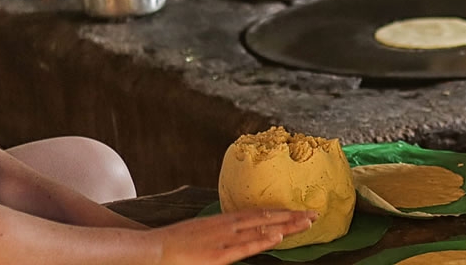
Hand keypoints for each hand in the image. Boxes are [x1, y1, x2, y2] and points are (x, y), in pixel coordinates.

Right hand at [143, 209, 315, 264]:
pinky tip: (278, 237)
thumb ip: (221, 233)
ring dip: (285, 225)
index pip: (258, 214)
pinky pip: (244, 246)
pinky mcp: (217, 254)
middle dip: (291, 217)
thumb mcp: (202, 234)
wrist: (151, 249)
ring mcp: (223, 239)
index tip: (299, 211)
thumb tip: (236, 232)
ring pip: (260, 228)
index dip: (280, 212)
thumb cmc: (174, 245)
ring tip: (307, 222)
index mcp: (223, 222)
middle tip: (314, 213)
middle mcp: (226, 227)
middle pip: (265, 218)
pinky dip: (262, 240)